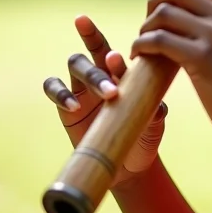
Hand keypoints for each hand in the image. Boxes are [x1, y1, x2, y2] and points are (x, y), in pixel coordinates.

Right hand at [43, 16, 167, 188]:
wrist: (129, 163)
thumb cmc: (144, 135)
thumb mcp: (154, 124)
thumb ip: (155, 112)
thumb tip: (158, 107)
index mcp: (125, 70)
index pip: (119, 49)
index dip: (114, 52)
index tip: (115, 58)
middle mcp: (103, 72)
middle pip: (93, 50)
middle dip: (100, 67)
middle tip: (112, 92)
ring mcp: (83, 86)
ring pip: (75, 63)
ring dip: (86, 75)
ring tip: (102, 97)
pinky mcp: (66, 104)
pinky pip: (53, 87)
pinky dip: (60, 92)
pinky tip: (74, 106)